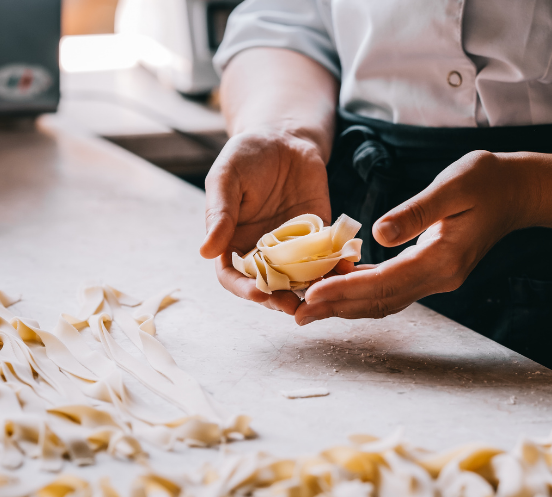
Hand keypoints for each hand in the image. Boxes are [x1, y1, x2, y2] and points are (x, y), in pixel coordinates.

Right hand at [200, 130, 330, 313]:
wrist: (285, 137)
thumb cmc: (247, 155)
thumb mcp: (226, 178)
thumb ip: (219, 214)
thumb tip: (205, 251)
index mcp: (234, 242)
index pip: (234, 278)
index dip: (245, 290)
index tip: (259, 294)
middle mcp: (263, 250)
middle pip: (269, 286)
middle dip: (280, 299)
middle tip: (294, 306)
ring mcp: (293, 246)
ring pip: (301, 278)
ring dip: (311, 289)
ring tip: (322, 295)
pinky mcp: (320, 234)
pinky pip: (328, 256)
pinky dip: (337, 265)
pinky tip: (346, 267)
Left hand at [294, 151, 534, 324]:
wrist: (518, 191)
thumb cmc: (487, 180)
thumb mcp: (453, 185)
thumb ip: (416, 211)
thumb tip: (378, 234)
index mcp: (443, 259)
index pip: (386, 282)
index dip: (346, 289)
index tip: (312, 294)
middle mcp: (440, 277)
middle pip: (381, 301)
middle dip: (337, 307)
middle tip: (297, 314)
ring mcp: (437, 278)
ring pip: (385, 301)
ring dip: (347, 306)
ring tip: (310, 308)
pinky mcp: (433, 271)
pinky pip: (392, 289)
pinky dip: (363, 291)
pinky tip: (340, 286)